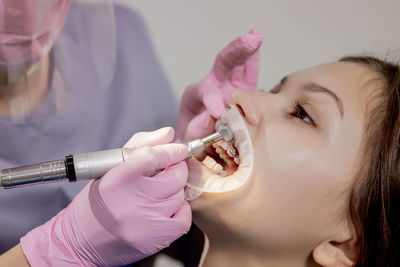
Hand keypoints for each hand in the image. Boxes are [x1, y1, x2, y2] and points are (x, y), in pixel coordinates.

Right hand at [20, 127, 190, 266]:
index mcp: (119, 177)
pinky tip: (164, 211)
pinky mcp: (156, 239)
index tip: (179, 149)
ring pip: (179, 196)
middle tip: (167, 173)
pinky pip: (184, 217)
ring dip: (173, 192)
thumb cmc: (98, 202)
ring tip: (156, 196)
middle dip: (175, 171)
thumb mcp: (109, 168)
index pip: (154, 155)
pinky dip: (179, 211)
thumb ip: (141, 146)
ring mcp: (147, 221)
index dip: (171, 150)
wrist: (80, 242)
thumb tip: (169, 133)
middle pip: (175, 176)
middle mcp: (133, 199)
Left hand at [175, 29, 263, 141]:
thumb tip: (216, 115)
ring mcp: (229, 85)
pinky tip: (257, 41)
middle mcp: (213, 85)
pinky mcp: (243, 90)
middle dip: (235, 52)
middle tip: (249, 41)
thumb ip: (197, 129)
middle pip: (223, 64)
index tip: (219, 112)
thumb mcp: (188, 138)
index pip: (205, 93)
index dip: (213, 101)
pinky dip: (252, 60)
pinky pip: (248, 73)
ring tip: (256, 36)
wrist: (197, 142)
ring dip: (246, 50)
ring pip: (237, 63)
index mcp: (195, 96)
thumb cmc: (192, 140)